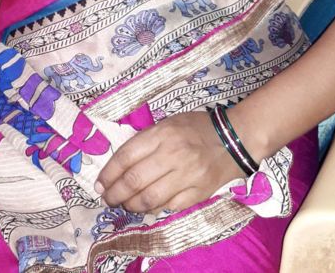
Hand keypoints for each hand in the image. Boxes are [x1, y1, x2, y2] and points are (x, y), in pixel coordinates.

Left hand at [95, 111, 243, 214]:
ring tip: (124, 204)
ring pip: (148, 199)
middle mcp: (172, 155)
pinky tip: (146, 207)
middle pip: (134, 180)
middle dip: (115, 193)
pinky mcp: (197, 194)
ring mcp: (185, 176)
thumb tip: (120, 164)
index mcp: (162, 134)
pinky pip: (168, 207)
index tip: (100, 183)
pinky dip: (152, 210)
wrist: (234, 139)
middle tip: (107, 198)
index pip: (126, 156)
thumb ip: (146, 141)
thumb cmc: (196, 128)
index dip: (109, 173)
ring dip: (130, 205)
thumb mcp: (168, 124)